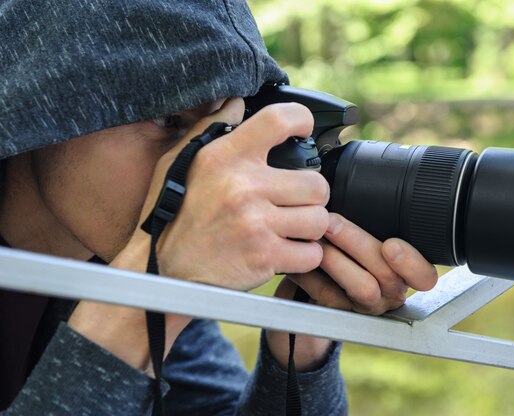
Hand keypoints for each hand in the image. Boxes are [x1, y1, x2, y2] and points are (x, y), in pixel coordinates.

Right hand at [71, 98, 331, 369]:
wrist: (164, 271)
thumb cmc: (173, 214)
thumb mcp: (181, 162)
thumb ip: (211, 128)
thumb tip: (235, 102)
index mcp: (225, 157)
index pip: (279, 120)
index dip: (302, 120)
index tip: (304, 130)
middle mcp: (244, 187)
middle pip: (317, 182)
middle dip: (311, 194)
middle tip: (296, 201)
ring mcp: (257, 224)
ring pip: (319, 219)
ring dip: (310, 226)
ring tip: (291, 228)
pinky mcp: (265, 257)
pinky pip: (311, 253)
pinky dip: (304, 255)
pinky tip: (286, 251)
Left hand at [266, 212, 436, 369]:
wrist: (321, 286)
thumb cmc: (351, 251)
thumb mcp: (368, 236)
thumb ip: (373, 223)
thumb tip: (359, 189)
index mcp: (406, 273)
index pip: (424, 276)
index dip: (411, 262)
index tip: (391, 245)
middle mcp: (391, 292)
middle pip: (386, 274)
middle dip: (357, 243)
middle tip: (331, 222)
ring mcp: (366, 306)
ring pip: (361, 287)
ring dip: (337, 259)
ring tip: (316, 238)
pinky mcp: (340, 313)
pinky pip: (328, 296)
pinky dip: (311, 274)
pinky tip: (299, 256)